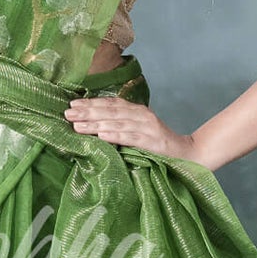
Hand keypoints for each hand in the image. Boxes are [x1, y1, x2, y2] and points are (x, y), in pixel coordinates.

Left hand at [63, 97, 212, 166]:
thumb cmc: (159, 146)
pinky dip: (115, 135)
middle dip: (87, 112)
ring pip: (117, 123)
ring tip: (77, 125)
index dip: (91, 103)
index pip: (111, 104)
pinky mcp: (153, 141)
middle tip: (67, 113)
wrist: (189, 154)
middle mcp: (142, 115)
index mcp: (137, 111)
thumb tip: (93, 127)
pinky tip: (101, 135)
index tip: (71, 104)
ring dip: (95, 123)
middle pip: (110, 111)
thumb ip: (121, 127)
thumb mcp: (139, 132)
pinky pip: (131, 137)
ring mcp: (148, 127)